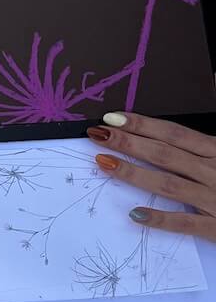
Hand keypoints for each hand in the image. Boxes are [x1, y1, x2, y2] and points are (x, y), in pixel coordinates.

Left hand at [88, 112, 215, 239]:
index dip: (143, 125)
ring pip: (169, 184)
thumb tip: (212, 78)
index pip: (175, 134)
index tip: (112, 118)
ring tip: (103, 163)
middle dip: (129, 143)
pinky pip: (186, 223)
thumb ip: (213, 131)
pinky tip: (134, 214)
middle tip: (97, 135)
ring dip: (134, 174)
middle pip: (166, 154)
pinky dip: (161, 219)